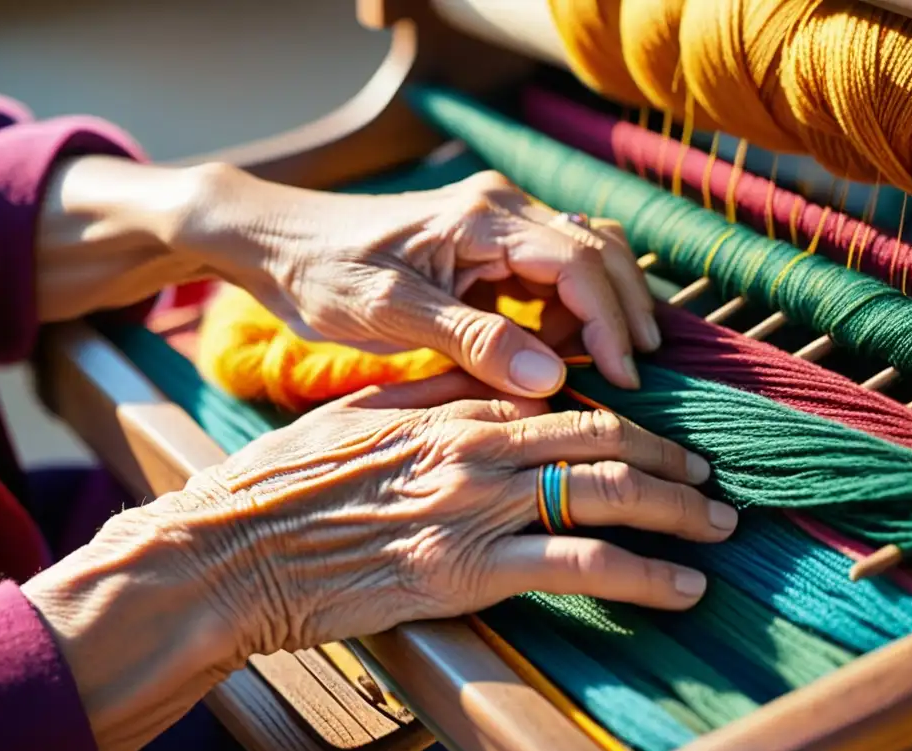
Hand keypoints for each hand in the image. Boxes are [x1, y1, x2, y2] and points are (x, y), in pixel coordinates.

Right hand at [168, 372, 730, 649]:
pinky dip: (642, 573)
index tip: (661, 447)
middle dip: (670, 466)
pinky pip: (579, 564)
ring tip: (720, 530)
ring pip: (607, 496)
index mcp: (453, 409)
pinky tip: (682, 587)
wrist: (228, 550)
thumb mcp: (357, 415)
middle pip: (603, 444)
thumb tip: (489, 380)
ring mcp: (475, 507)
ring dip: (677, 514)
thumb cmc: (284, 482)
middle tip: (712, 484)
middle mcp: (477, 448)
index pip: (567, 407)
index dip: (627, 425)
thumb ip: (430, 395)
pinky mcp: (466, 572)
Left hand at [185, 167, 660, 394]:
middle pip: (598, 251)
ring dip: (600, 309)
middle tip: (633, 377)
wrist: (278, 243)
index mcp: (485, 217)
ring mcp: (497, 222)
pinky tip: (558, 348)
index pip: (579, 263)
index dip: (610, 322)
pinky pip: (550, 271)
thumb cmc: (324, 274)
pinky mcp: (486, 244)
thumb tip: (551, 380)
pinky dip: (568, 309)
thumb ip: (472, 342)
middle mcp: (502, 208)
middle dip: (623, 313)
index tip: (623, 379)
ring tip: (601, 366)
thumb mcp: (391, 313)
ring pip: (582, 258)